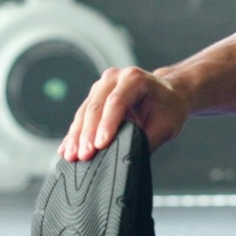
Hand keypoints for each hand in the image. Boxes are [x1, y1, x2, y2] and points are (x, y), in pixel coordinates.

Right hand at [59, 67, 190, 161]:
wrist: (169, 95)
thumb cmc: (169, 108)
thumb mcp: (166, 126)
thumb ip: (147, 140)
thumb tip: (126, 157)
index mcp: (135, 79)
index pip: (117, 102)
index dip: (107, 124)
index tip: (100, 146)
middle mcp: (114, 77)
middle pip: (96, 106)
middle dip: (88, 134)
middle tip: (83, 156)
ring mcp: (102, 86)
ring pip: (85, 112)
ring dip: (76, 136)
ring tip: (71, 156)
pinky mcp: (94, 97)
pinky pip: (82, 116)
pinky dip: (74, 134)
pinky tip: (66, 149)